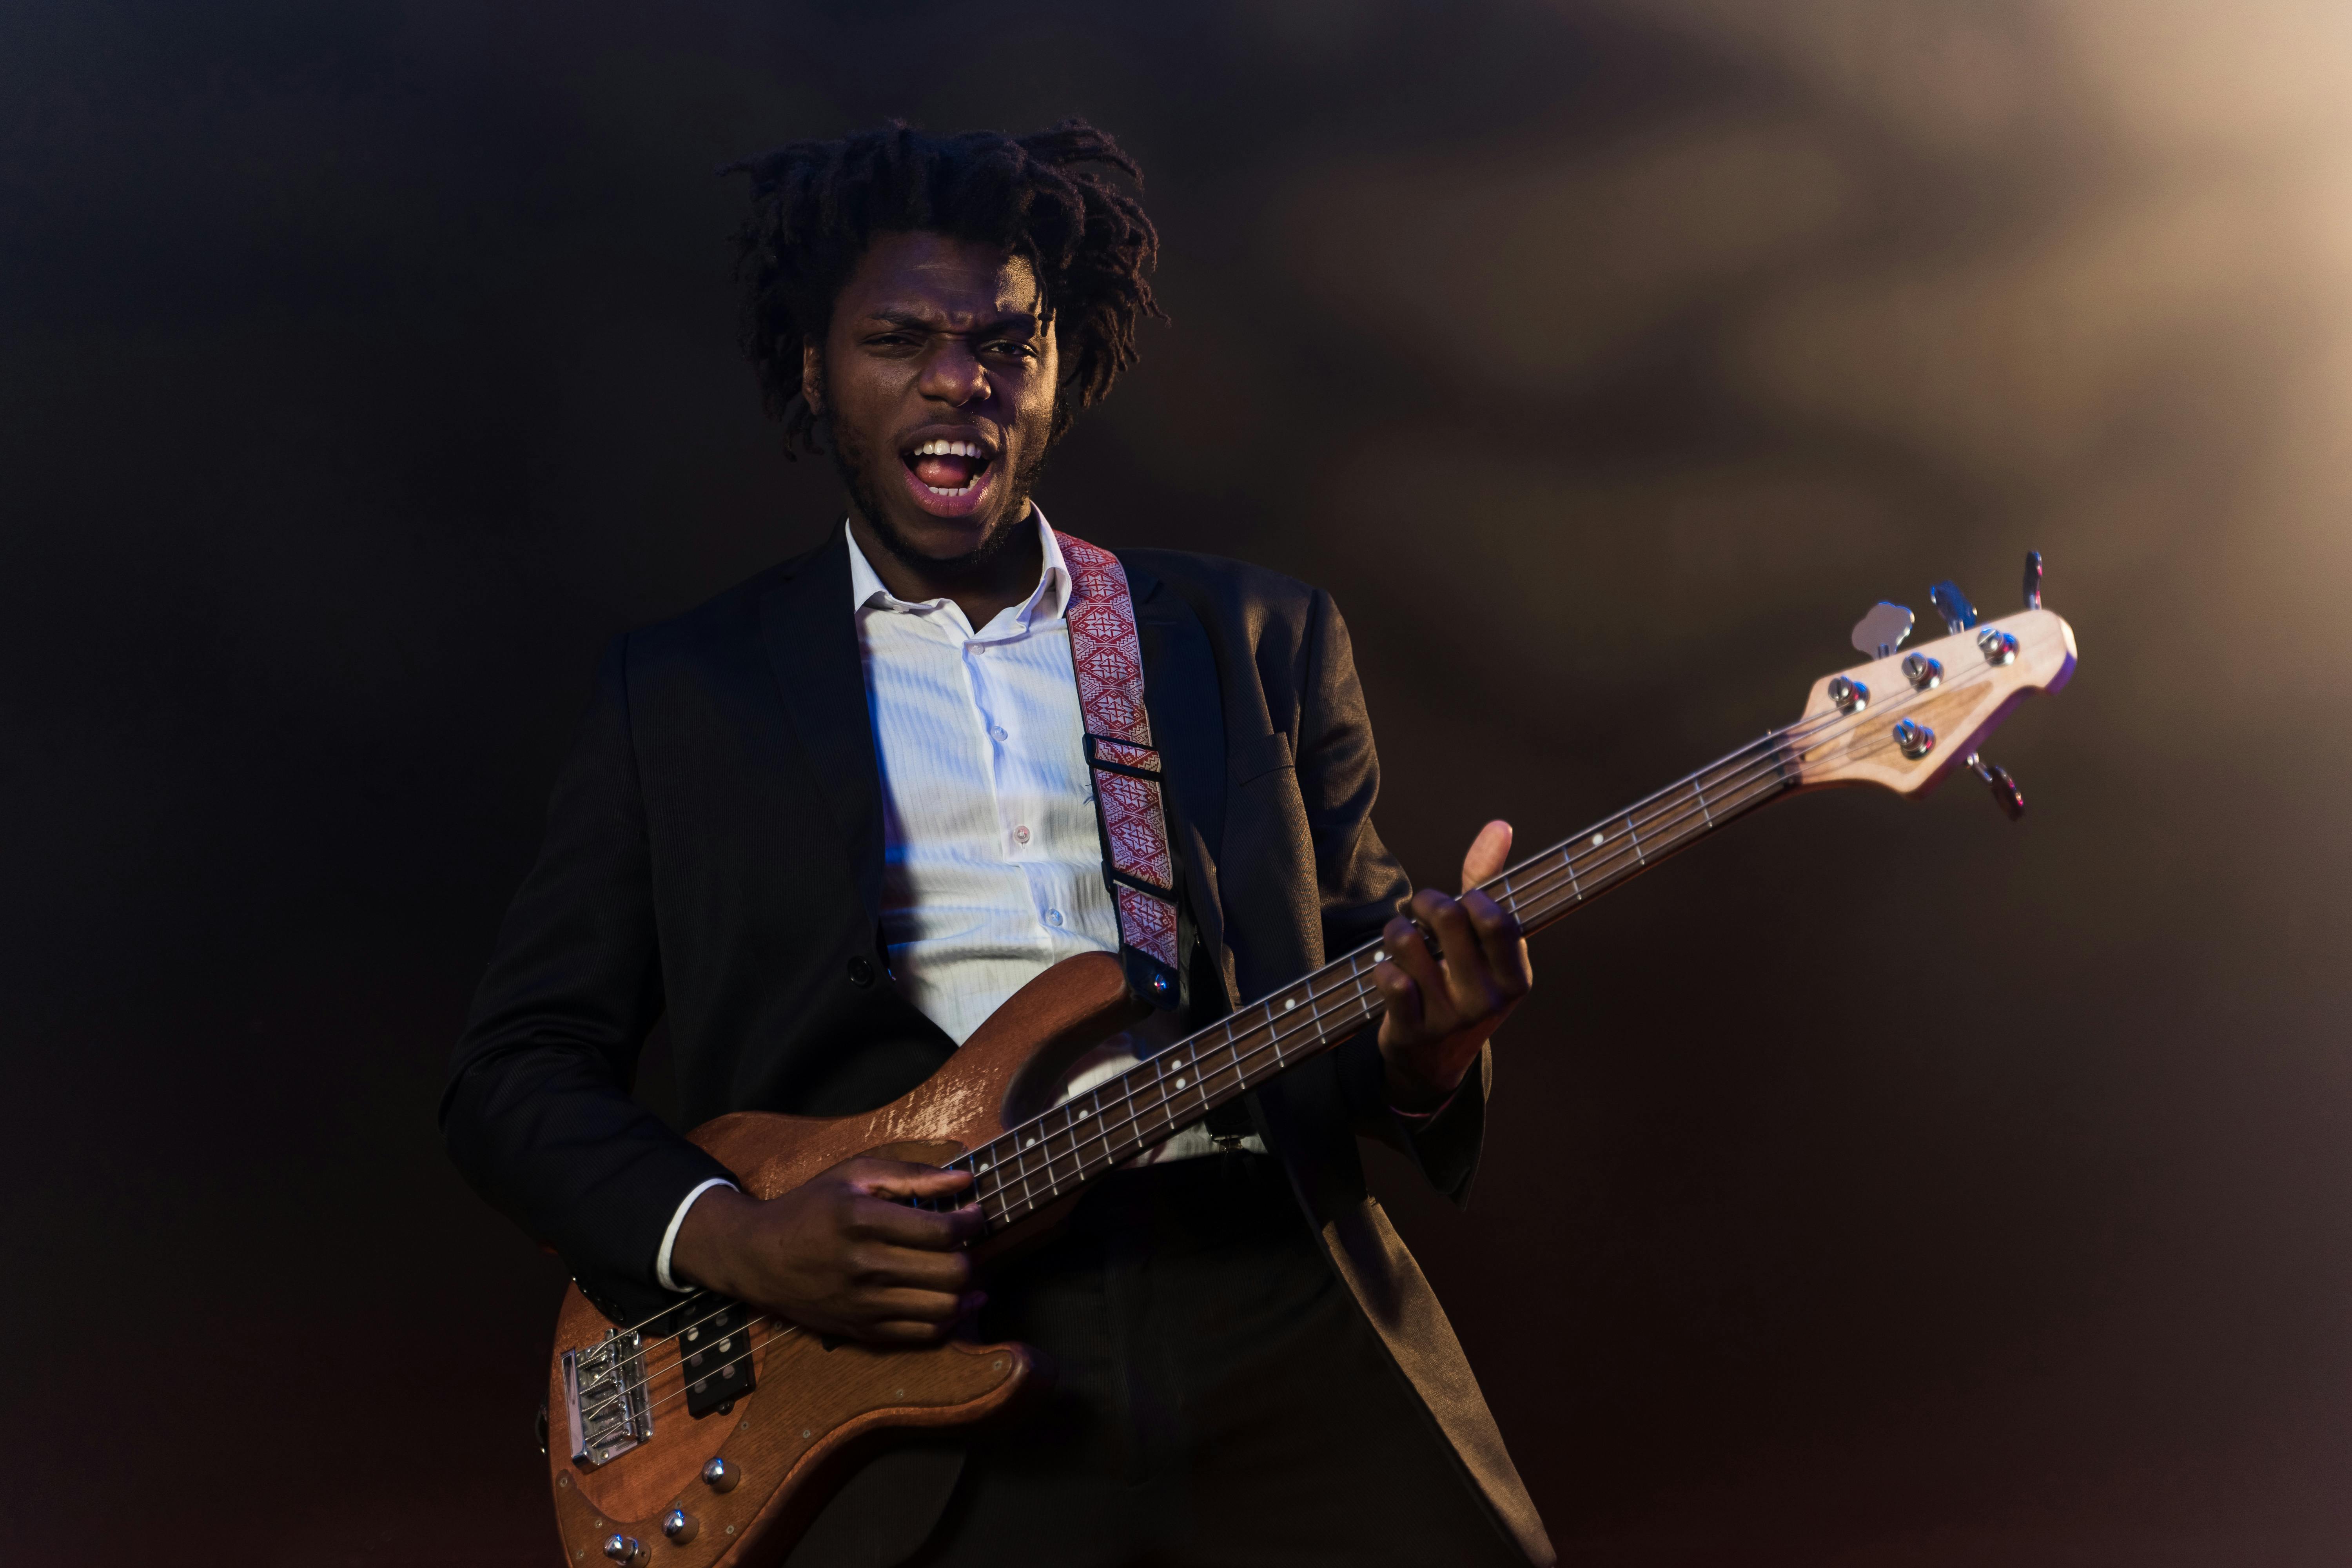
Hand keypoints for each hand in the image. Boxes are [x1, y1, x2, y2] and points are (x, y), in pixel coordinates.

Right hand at [668, 1157, 984, 1343]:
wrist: (759, 1257)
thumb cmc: (811, 1207)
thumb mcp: (854, 1174)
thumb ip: (911, 1175)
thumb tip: (965, 1180)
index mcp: (863, 1220)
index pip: (941, 1231)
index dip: (971, 1222)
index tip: (975, 1213)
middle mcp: (865, 1266)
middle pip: (949, 1273)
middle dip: (973, 1256)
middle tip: (970, 1243)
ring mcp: (864, 1303)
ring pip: (943, 1309)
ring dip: (967, 1291)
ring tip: (966, 1271)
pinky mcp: (862, 1329)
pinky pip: (921, 1334)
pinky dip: (947, 1319)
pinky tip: (953, 1300)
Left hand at [1374, 819, 1531, 1111]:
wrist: (1435, 1060)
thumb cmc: (1462, 984)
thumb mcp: (1484, 944)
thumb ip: (1488, 883)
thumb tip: (1499, 827)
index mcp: (1516, 977)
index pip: (1498, 920)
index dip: (1471, 896)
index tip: (1462, 899)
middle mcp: (1489, 1000)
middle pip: (1449, 919)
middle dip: (1426, 902)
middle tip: (1420, 909)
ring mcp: (1450, 1018)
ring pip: (1410, 943)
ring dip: (1396, 931)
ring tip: (1400, 939)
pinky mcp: (1413, 1031)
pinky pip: (1388, 978)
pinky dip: (1383, 967)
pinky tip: (1390, 973)